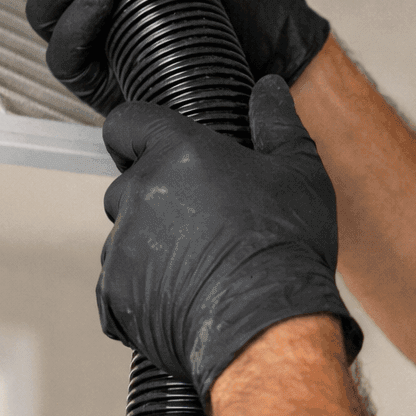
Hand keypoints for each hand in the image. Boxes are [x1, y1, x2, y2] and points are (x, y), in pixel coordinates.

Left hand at [97, 74, 361, 401]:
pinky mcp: (115, 294)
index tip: (149, 147)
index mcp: (179, 152)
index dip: (136, 132)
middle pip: (126, 184)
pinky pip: (118, 286)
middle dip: (155, 199)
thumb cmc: (286, 247)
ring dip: (150, 247)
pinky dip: (143, 291)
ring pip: (124, 237)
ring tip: (202, 268)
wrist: (269, 328)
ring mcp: (122, 246)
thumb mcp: (299, 172)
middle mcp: (140, 193)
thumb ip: (277, 122)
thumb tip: (268, 88)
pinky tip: (185, 298)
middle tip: (203, 222)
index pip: (126, 122)